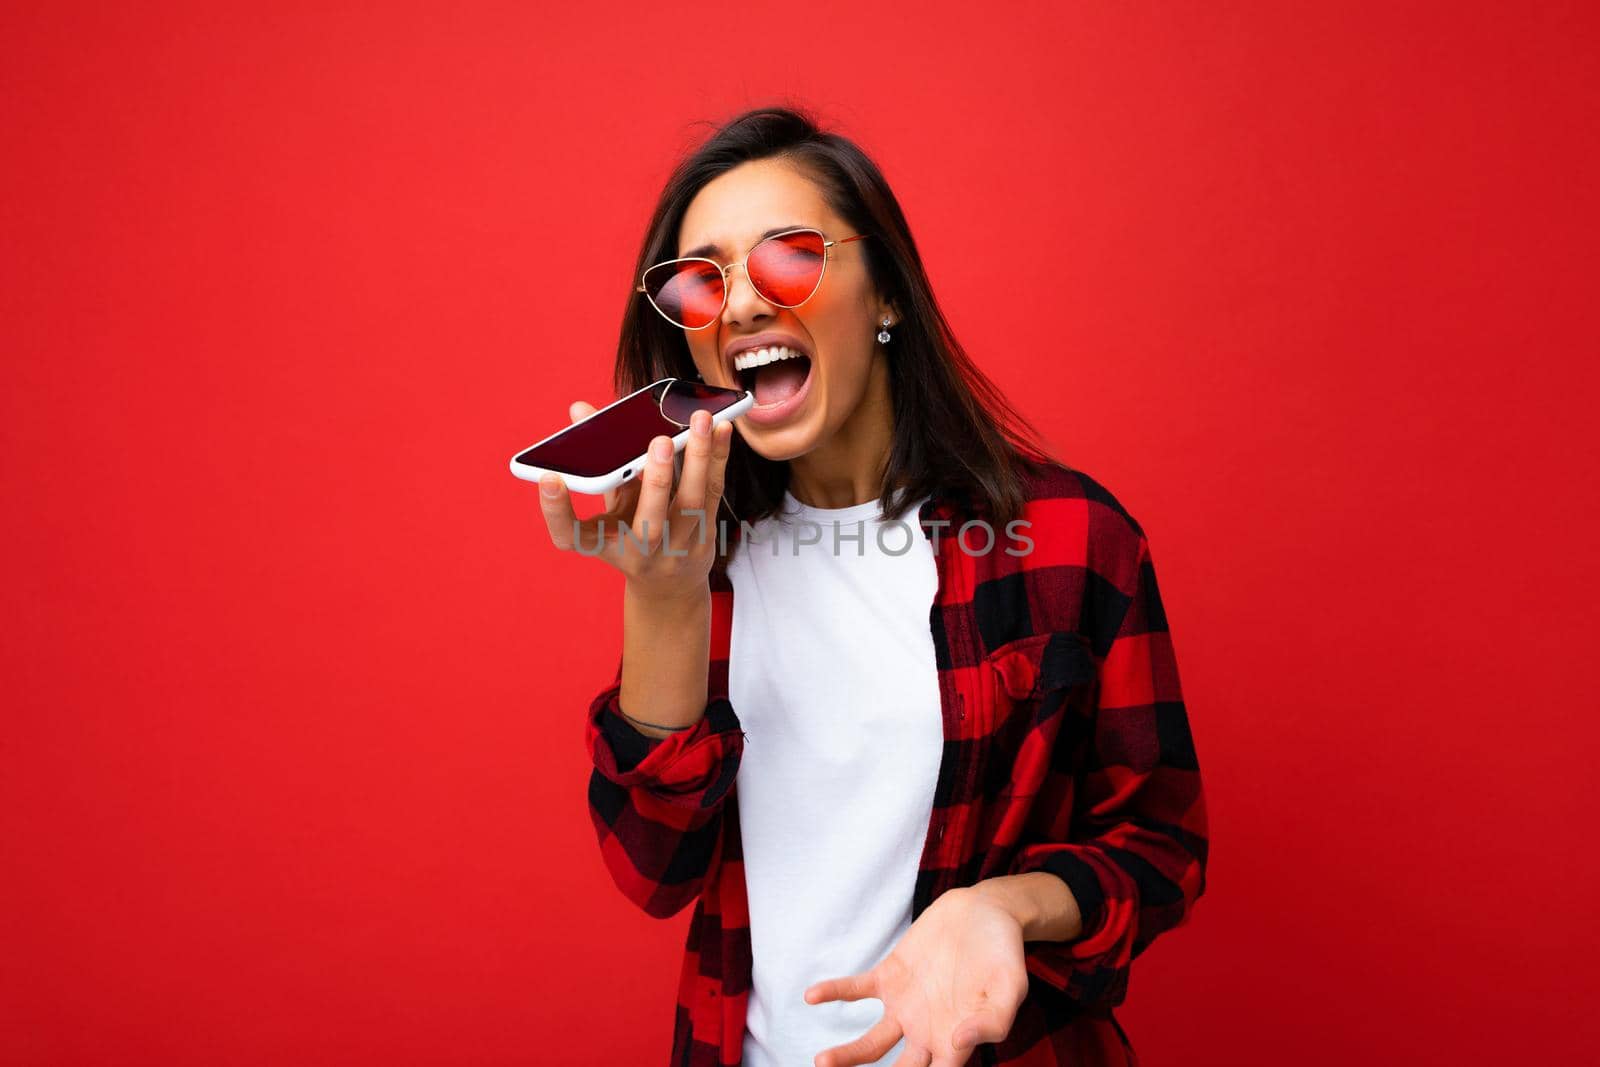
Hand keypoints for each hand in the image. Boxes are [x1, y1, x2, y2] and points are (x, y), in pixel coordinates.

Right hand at [536, 401, 733, 603]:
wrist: (667, 585)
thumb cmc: (629, 532)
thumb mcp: (608, 504)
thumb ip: (598, 460)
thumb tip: (580, 408)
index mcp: (601, 544)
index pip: (569, 535)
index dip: (555, 510)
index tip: (548, 479)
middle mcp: (638, 552)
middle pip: (648, 524)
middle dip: (655, 482)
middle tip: (660, 441)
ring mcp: (675, 550)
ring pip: (690, 506)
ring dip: (698, 459)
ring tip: (702, 419)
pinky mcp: (704, 540)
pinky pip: (712, 496)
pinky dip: (718, 460)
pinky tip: (723, 428)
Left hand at [803, 887, 1029, 1065]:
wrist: (984, 911)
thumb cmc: (1003, 954)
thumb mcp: (1011, 987)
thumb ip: (993, 1020)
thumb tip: (959, 1043)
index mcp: (956, 1044)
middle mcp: (926, 1032)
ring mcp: (905, 1006)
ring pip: (870, 1042)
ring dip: (847, 1054)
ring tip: (822, 1061)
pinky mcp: (889, 976)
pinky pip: (857, 990)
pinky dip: (835, 992)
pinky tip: (812, 996)